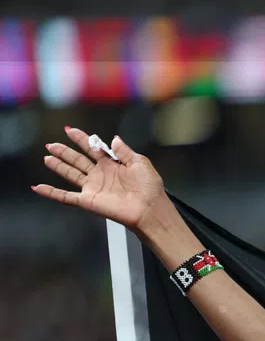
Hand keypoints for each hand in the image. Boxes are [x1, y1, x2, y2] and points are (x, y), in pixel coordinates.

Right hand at [32, 128, 171, 235]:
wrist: (149, 209)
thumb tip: (114, 138)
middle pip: (78, 160)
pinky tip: (39, 188)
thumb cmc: (150, 189)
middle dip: (65, 151)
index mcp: (113, 165)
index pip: (93, 149)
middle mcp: (101, 175)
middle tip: (52, 144)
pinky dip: (51, 192)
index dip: (82, 139)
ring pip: (71, 174)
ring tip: (47, 157)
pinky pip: (66, 196)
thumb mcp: (140, 163)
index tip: (70, 130)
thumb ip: (124, 150)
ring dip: (58, 166)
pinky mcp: (88, 200)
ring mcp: (93, 188)